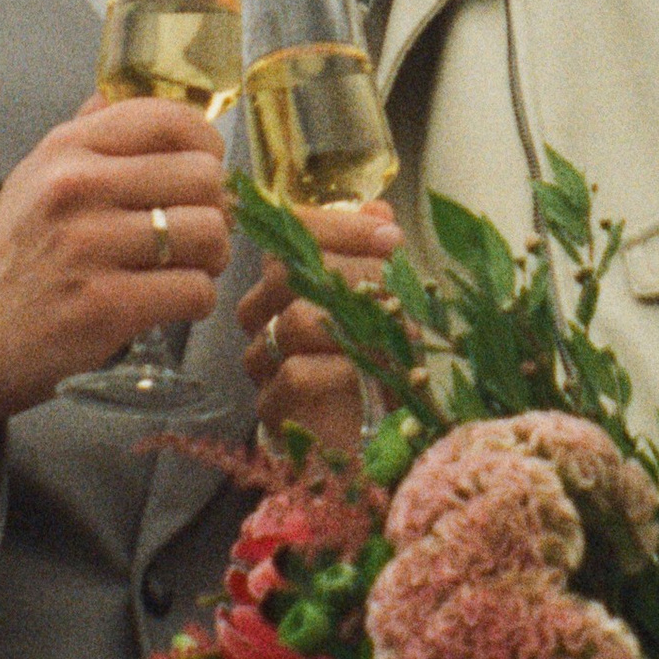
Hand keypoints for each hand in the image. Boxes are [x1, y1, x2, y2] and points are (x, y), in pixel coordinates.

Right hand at [0, 97, 231, 432]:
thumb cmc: (19, 252)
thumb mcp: (37, 174)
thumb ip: (90, 131)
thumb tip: (140, 88)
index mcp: (66, 149)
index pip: (168, 119)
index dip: (206, 144)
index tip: (205, 168)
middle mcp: (75, 189)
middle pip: (202, 177)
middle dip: (215, 207)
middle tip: (198, 230)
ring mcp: (88, 248)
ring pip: (208, 233)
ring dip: (213, 256)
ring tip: (188, 265)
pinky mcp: (104, 307)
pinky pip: (196, 291)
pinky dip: (197, 299)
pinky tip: (171, 300)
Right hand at [237, 202, 401, 462]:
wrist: (371, 448)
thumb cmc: (375, 369)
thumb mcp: (387, 306)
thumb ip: (377, 258)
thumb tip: (377, 210)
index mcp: (286, 280)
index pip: (290, 231)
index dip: (339, 227)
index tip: (392, 237)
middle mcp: (264, 314)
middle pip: (289, 271)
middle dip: (353, 276)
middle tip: (396, 293)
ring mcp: (262, 360)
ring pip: (294, 321)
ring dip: (355, 329)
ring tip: (397, 344)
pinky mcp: (270, 407)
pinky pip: (296, 375)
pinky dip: (342, 373)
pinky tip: (371, 381)